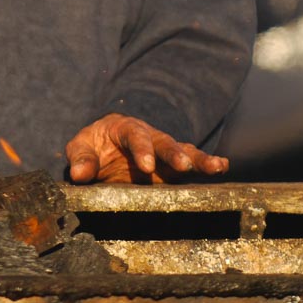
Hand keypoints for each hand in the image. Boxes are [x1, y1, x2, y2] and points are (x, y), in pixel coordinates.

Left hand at [65, 113, 228, 184]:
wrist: (105, 151)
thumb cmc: (93, 147)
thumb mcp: (81, 147)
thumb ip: (80, 157)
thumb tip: (80, 174)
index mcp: (124, 128)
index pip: (134, 135)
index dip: (141, 148)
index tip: (147, 165)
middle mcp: (149, 138)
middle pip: (163, 142)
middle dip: (173, 153)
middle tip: (183, 165)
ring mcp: (163, 154)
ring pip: (183, 152)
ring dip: (198, 159)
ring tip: (216, 166)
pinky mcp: (172, 170)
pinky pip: (191, 166)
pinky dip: (206, 166)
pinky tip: (222, 166)